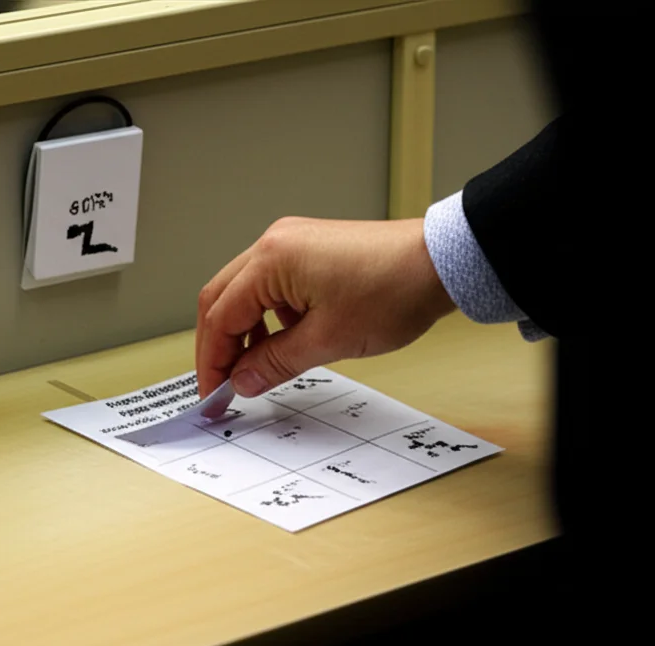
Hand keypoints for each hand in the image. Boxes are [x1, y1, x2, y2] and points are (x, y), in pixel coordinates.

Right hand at [195, 216, 455, 407]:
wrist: (442, 263)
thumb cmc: (393, 290)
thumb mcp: (328, 340)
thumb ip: (275, 363)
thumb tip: (241, 381)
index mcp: (271, 260)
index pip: (220, 315)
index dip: (213, 360)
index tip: (213, 394)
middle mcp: (274, 243)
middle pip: (222, 299)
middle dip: (219, 346)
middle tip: (222, 385)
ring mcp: (291, 243)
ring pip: (245, 293)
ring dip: (243, 332)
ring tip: (255, 370)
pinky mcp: (309, 250)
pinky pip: (271, 286)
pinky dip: (268, 318)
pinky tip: (283, 343)